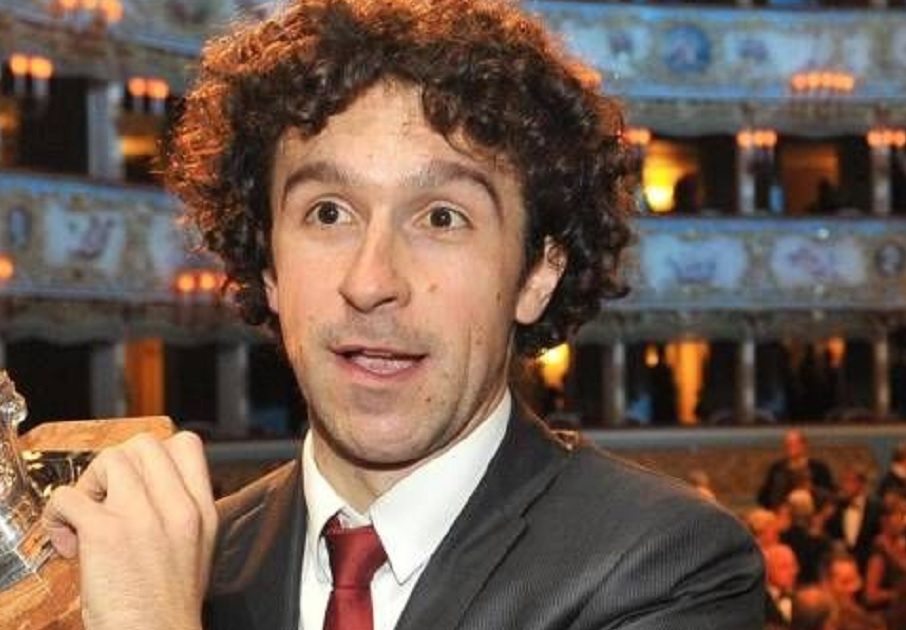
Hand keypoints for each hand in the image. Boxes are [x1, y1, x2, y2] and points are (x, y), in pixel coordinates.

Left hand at [42, 431, 217, 629]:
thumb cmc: (167, 612)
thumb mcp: (196, 552)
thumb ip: (179, 515)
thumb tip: (146, 492)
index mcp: (202, 512)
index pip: (186, 445)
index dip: (154, 455)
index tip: (137, 481)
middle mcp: (177, 508)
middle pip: (143, 445)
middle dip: (116, 465)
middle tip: (107, 499)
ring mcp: (142, 517)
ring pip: (109, 459)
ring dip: (88, 484)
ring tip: (86, 517)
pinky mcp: (104, 534)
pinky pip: (68, 496)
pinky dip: (57, 514)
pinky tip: (67, 540)